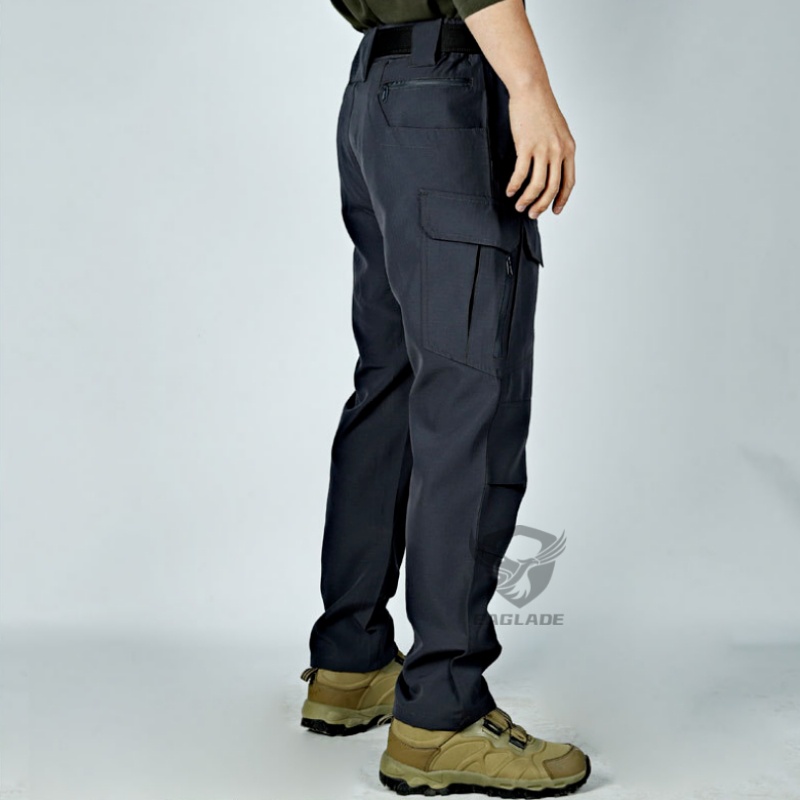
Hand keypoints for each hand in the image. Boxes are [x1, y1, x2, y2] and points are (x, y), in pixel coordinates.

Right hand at [505, 85, 575, 217]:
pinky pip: (521, 174)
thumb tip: (550, 168)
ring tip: (519, 207)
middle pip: (552, 187)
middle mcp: (559, 151)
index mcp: (569, 149)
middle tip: (532, 214)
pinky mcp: (526, 146)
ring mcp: (543, 149)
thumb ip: (558, 150)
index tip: (555, 211)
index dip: (562, 199)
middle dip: (542, 205)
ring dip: (527, 200)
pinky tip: (509, 191)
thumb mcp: (558, 131)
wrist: (532, 89)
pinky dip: (514, 186)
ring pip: (537, 185)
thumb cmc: (542, 109)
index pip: (569, 182)